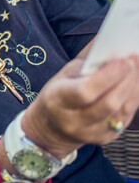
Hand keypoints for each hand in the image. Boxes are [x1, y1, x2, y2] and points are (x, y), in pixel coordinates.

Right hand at [22, 54, 138, 157]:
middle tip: (135, 58)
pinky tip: (135, 83)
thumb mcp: (63, 76)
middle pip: (108, 103)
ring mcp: (91, 133)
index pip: (85, 91)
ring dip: (134, 87)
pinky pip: (125, 117)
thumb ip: (86, 64)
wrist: (51, 127)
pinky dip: (133, 98)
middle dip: (126, 79)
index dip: (107, 76)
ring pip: (121, 111)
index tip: (124, 59)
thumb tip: (108, 44)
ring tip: (138, 67)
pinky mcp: (106, 138)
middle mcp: (74, 121)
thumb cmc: (58, 95)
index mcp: (57, 100)